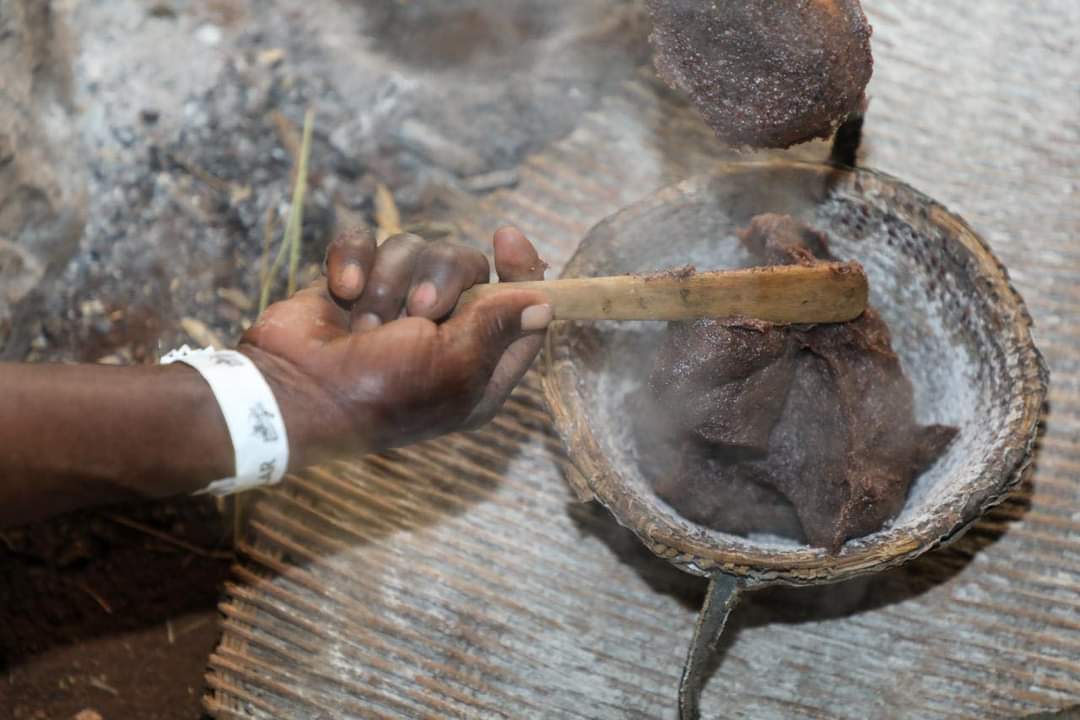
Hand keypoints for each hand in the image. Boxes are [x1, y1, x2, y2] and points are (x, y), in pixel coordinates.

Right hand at [239, 226, 550, 466]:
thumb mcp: (452, 367)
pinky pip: (364, 240)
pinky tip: (339, 288)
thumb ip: (499, 329)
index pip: (520, 306)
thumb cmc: (377, 392)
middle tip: (416, 314)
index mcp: (477, 364)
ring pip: (414, 248)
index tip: (507, 237)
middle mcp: (442, 332)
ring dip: (388, 282)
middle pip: (467, 265)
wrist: (289, 392)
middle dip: (439, 280)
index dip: (523, 270)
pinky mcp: (354, 283)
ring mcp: (396, 304)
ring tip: (364, 322)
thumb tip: (545, 304)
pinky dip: (352, 258)